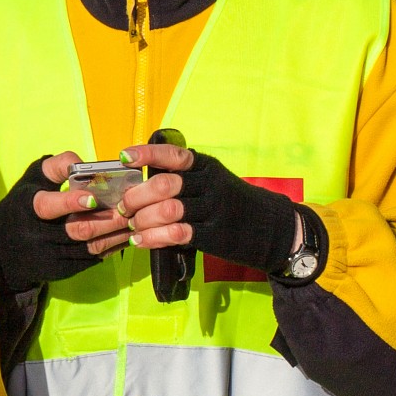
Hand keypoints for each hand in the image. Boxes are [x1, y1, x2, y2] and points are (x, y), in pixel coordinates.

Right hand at [0, 151, 130, 292]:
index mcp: (29, 207)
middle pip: (78, 229)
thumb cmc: (24, 206)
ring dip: (116, 234)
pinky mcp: (63, 269)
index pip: (47, 206)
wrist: (3, 248)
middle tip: (130, 208)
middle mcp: (39, 234)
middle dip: (108, 220)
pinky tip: (125, 235)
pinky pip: (93, 259)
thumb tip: (81, 162)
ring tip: (134, 220)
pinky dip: (112, 247)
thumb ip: (55, 167)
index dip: (70, 202)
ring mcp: (52, 254)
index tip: (93, 198)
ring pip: (91, 246)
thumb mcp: (32, 181)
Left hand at [115, 142, 303, 273]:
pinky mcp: (213, 234)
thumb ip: (181, 179)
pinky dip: (153, 237)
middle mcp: (209, 184)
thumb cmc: (231, 202)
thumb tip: (136, 185)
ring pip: (167, 210)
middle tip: (123, 208)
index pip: (173, 155)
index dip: (146, 154)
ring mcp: (213, 209)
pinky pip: (177, 233)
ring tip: (132, 226)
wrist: (272, 227)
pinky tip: (141, 241)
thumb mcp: (212, 181)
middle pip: (163, 185)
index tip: (124, 157)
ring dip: (141, 220)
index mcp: (205, 166)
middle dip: (135, 197)